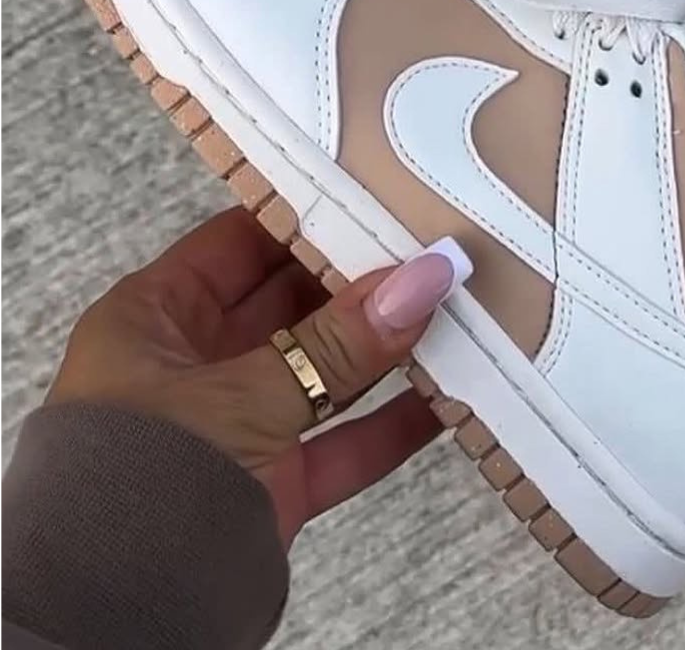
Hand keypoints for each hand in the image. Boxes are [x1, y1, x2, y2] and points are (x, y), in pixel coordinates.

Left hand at [46, 207, 457, 544]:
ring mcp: (237, 425)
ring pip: (324, 373)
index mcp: (155, 317)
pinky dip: (390, 425)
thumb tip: (425, 277)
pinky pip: (342, 443)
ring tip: (452, 314)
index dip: (306, 218)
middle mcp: (195, 364)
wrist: (114, 625)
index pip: (241, 243)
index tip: (376, 195)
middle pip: (292, 305)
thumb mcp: (244, 394)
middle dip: (359, 283)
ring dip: (385, 352)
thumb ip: (340, 340)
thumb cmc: (142, 481)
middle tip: (429, 251)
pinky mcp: (272, 485)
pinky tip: (445, 399)